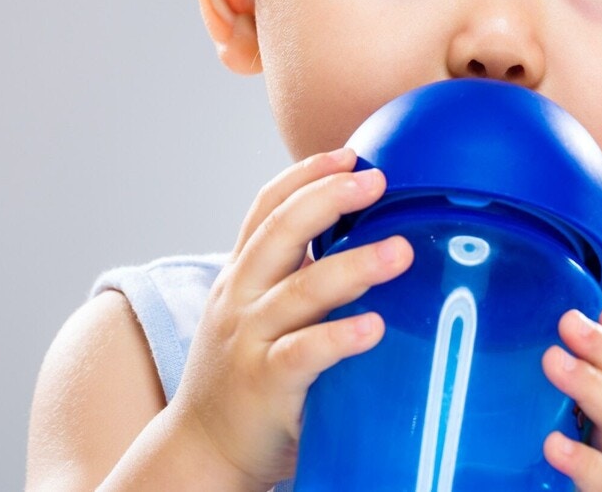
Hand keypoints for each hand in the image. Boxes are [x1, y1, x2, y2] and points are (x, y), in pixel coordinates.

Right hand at [168, 148, 413, 490]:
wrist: (201, 448)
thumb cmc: (247, 372)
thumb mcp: (260, 311)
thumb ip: (297, 275)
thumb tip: (364, 235)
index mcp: (242, 273)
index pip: (267, 208)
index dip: (305, 175)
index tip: (348, 153)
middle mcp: (240, 297)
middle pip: (280, 232)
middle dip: (328, 198)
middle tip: (377, 179)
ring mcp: (250, 339)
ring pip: (301, 290)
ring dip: (354, 265)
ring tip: (401, 250)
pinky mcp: (266, 384)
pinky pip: (304, 354)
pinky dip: (339, 337)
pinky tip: (375, 327)